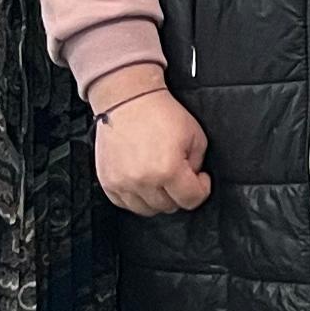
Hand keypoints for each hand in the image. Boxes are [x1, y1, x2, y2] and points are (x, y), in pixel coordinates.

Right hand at [93, 80, 213, 214]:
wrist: (128, 100)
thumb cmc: (161, 114)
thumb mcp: (195, 136)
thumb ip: (197, 163)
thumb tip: (193, 180)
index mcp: (168, 170)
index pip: (191, 200)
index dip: (202, 189)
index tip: (200, 178)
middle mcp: (143, 181)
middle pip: (169, 207)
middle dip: (179, 193)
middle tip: (179, 174)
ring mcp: (122, 183)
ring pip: (147, 210)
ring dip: (158, 198)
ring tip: (160, 178)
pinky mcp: (108, 182)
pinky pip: (125, 204)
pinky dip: (137, 197)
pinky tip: (143, 181)